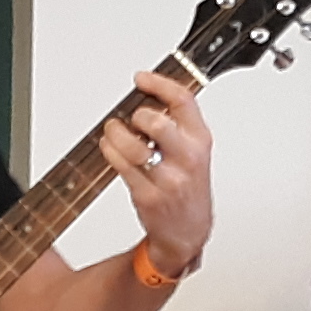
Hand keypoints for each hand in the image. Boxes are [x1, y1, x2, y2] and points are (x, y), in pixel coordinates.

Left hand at [99, 71, 214, 278]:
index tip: (141, 78)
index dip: (159, 84)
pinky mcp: (147, 195)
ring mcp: (167, 179)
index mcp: (200, 141)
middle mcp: (186, 158)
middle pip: (158, 122)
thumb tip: (150, 94)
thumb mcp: (194, 150)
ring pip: (134, 146)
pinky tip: (110, 147)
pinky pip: (121, 166)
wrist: (188, 232)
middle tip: (133, 118)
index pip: (183, 101)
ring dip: (116, 133)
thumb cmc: (188, 188)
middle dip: (138, 115)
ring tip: (113, 131)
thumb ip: (178, 123)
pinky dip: (110, 151)